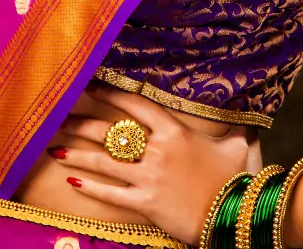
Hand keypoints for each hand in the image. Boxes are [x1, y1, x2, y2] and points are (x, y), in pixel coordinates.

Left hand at [47, 88, 253, 243]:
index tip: (93, 87)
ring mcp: (148, 178)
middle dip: (82, 125)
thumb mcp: (240, 147)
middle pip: (111, 133)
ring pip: (104, 162)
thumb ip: (238, 128)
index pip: (138, 106)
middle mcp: (157, 152)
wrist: (233, 216)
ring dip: (77, 155)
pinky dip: (90, 187)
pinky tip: (72, 181)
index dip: (112, 94)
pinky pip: (111, 194)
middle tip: (60, 118)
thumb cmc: (237, 180)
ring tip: (56, 149)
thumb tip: (246, 116)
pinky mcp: (144, 203)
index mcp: (176, 133)